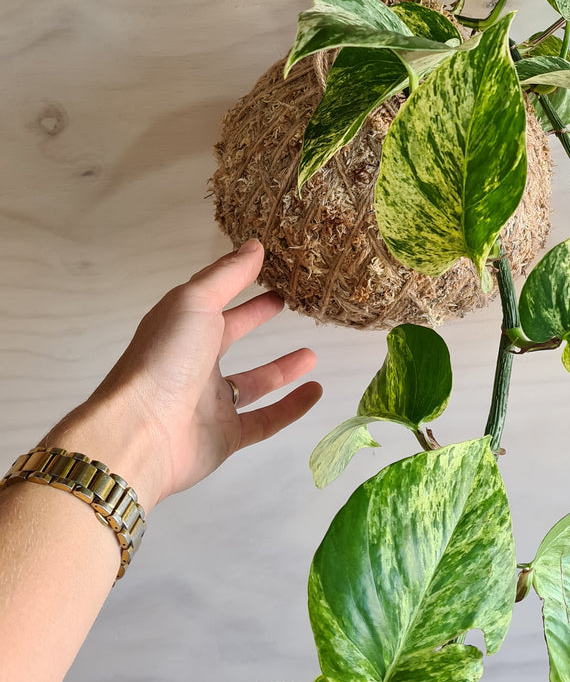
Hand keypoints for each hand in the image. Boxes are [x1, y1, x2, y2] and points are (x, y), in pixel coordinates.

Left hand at [42, 240, 321, 511]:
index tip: (268, 268)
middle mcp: (192, 363)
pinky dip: (290, 408)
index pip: (214, 300)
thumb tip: (255, 245)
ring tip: (312, 355)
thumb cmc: (165, 358)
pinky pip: (265, 420)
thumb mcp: (195, 303)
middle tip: (286, 302)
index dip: (238, 282)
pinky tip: (316, 392)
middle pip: (228, 337)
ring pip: (251, 383)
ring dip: (281, 369)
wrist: (141, 433)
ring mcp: (208, 402)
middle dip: (253, 318)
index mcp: (181, 328)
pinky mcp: (225, 436)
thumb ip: (227, 275)